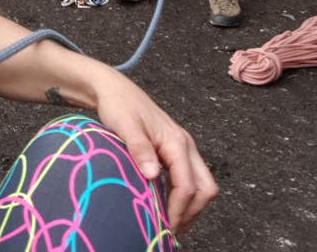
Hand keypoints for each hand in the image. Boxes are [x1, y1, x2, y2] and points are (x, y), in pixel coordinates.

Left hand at [94, 74, 217, 234]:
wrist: (114, 89)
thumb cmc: (118, 106)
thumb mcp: (125, 126)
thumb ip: (139, 149)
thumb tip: (152, 175)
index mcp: (177, 142)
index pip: (188, 185)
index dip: (179, 210)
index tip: (164, 227)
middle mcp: (186, 146)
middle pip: (205, 188)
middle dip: (192, 212)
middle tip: (171, 230)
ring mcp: (182, 148)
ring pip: (201, 185)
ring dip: (189, 206)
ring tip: (169, 223)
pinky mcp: (175, 151)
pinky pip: (189, 179)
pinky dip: (183, 197)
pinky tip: (166, 205)